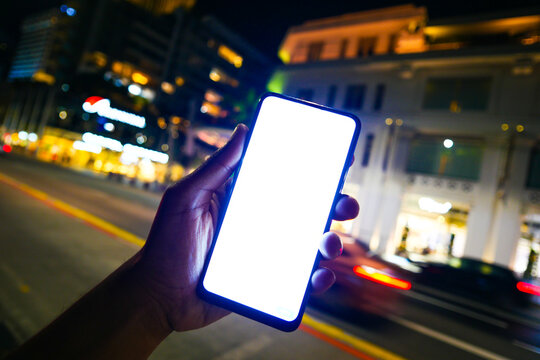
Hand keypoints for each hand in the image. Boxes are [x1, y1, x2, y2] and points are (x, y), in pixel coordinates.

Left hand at [135, 124, 358, 331]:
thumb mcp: (186, 199)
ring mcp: (265, 251)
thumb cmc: (165, 244)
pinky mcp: (266, 281)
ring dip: (329, 241)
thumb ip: (216, 168)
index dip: (312, 166)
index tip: (338, 155)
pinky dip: (316, 278)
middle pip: (306, 209)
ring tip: (328, 244)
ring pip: (308, 243)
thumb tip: (243, 130)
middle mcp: (259, 222)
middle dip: (333, 203)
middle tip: (346, 204)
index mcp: (244, 198)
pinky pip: (298, 279)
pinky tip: (320, 276)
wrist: (157, 295)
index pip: (283, 177)